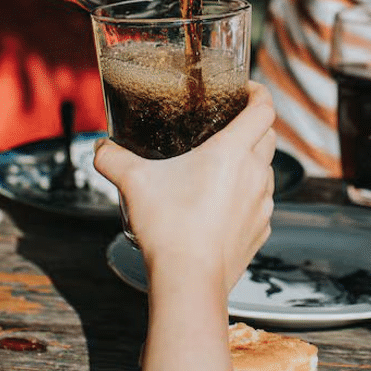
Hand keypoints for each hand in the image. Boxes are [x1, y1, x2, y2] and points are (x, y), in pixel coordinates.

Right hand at [93, 81, 276, 295]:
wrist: (189, 280)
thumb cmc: (169, 228)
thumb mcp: (133, 183)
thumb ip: (113, 158)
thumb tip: (101, 148)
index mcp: (233, 153)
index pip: (264, 109)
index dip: (259, 93)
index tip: (245, 91)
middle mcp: (256, 175)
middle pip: (269, 136)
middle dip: (254, 124)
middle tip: (229, 124)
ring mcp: (262, 205)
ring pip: (266, 170)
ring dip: (251, 161)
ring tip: (222, 166)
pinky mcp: (260, 231)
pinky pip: (261, 203)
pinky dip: (248, 195)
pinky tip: (223, 203)